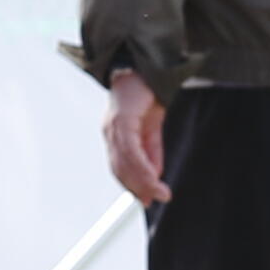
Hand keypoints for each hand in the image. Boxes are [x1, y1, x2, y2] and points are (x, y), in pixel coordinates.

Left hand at [102, 70, 172, 205]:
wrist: (147, 68)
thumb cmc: (147, 95)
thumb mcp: (152, 129)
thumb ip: (152, 152)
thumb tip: (154, 176)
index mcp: (115, 135)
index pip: (119, 166)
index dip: (131, 185)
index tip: (146, 200)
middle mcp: (110, 132)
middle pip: (119, 168)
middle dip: (136, 188)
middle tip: (153, 201)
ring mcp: (114, 126)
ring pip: (125, 162)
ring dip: (143, 181)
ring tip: (159, 193)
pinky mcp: (122, 119)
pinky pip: (130, 150)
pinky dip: (143, 167)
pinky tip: (154, 177)